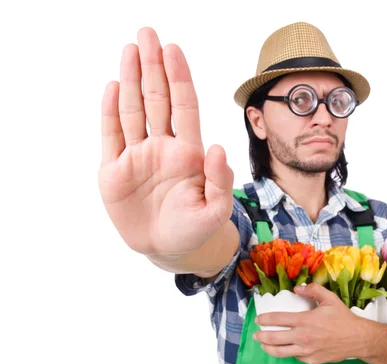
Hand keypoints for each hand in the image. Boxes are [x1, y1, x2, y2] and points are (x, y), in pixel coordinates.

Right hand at [98, 27, 233, 254]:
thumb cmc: (197, 229)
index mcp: (189, 152)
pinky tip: (114, 86)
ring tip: (130, 49)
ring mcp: (138, 156)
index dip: (179, 78)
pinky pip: (112, 135)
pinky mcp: (115, 170)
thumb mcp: (215, 211)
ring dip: (132, 79)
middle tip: (148, 33)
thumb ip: (219, 180)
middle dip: (153, 66)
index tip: (173, 50)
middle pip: (157, 99)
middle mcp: (163, 146)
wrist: (170, 250)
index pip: (184, 106)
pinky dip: (110, 111)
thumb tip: (216, 147)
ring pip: (133, 110)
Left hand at [253, 283, 367, 363]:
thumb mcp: (330, 298)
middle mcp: (303, 336)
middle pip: (274, 338)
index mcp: (305, 320)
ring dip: (268, 348)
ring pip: (281, 352)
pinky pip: (295, 357)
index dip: (265, 319)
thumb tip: (297, 287)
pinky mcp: (311, 360)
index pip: (278, 319)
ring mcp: (306, 350)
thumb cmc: (343, 318)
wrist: (357, 339)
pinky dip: (289, 353)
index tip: (258, 319)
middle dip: (261, 336)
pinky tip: (286, 349)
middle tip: (256, 334)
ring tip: (263, 345)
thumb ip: (313, 290)